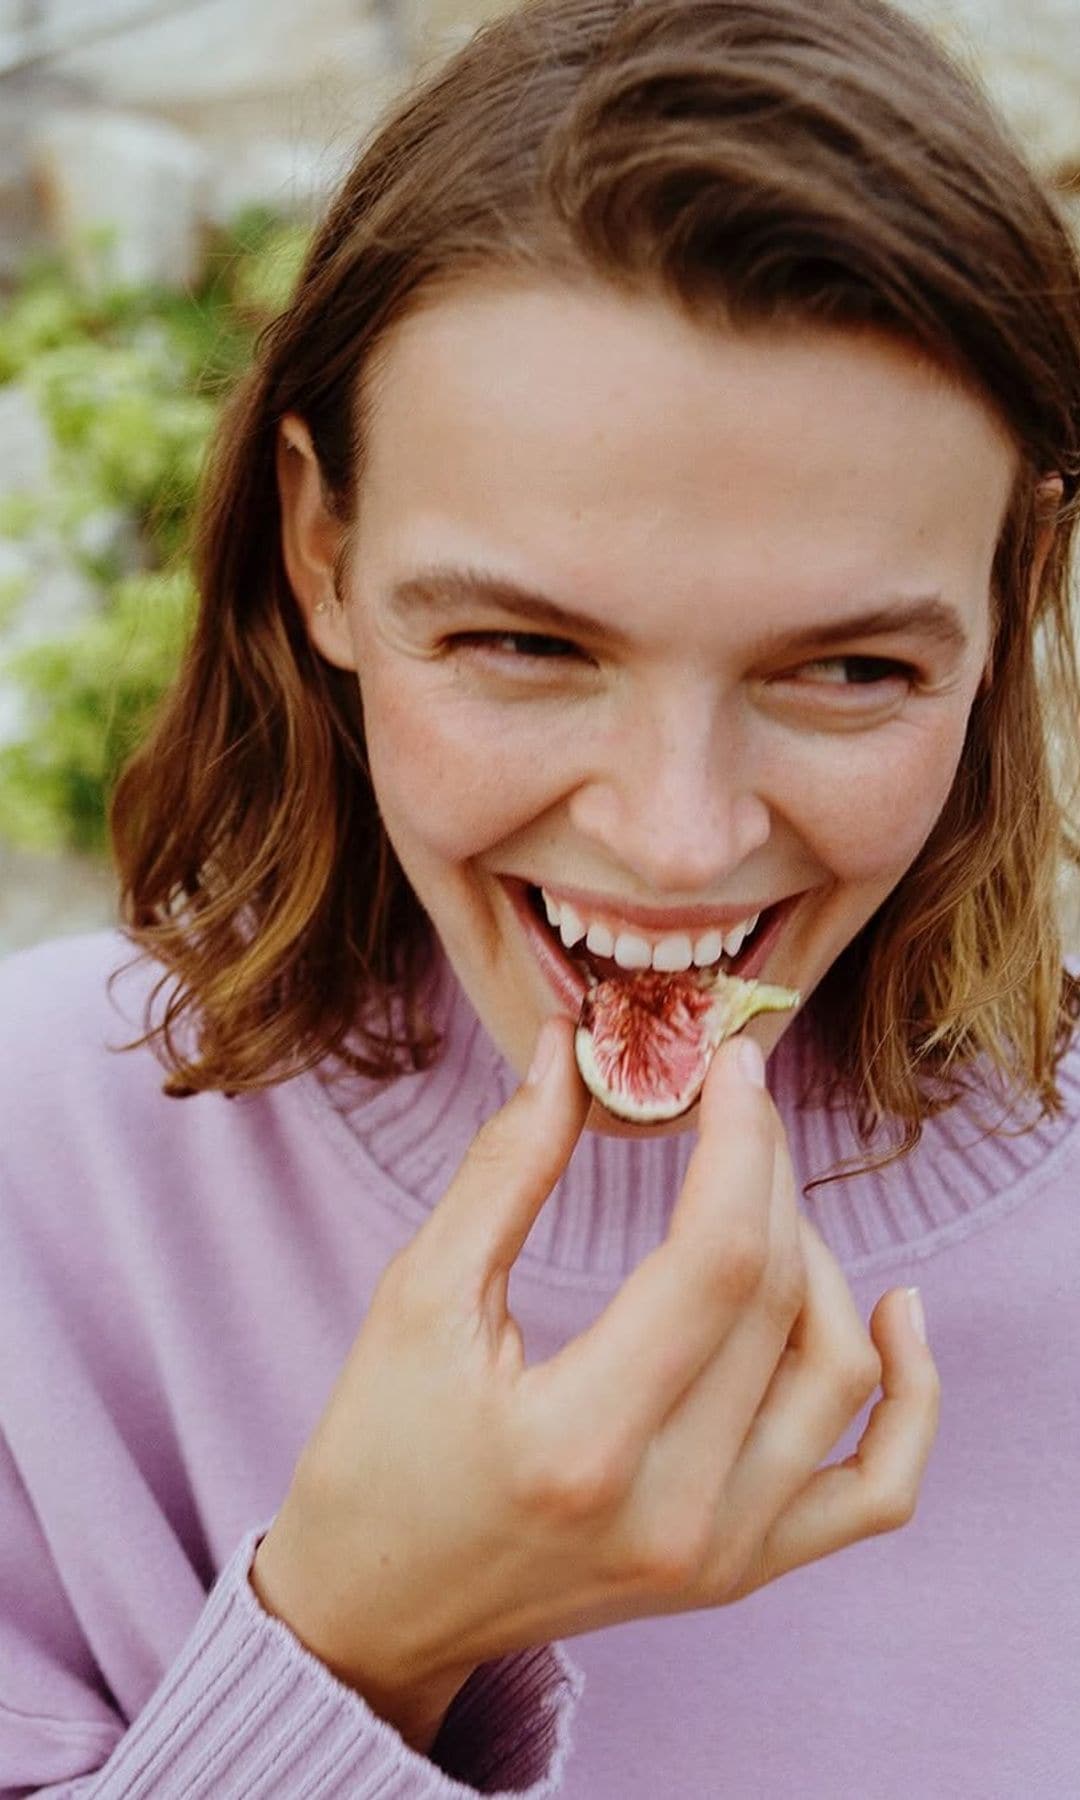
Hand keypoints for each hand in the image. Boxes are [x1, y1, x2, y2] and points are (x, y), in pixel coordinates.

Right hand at [250, 1018, 938, 1751]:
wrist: (380, 1609)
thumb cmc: (380, 1449)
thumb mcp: (418, 1297)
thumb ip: (504, 1170)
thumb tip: (570, 1052)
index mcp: (581, 1441)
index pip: (716, 1259)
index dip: (740, 1142)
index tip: (731, 1064)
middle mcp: (672, 1511)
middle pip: (778, 1298)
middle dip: (768, 1171)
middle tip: (736, 1101)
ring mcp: (721, 1553)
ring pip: (841, 1371)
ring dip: (818, 1256)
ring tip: (760, 1197)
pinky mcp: (743, 1570)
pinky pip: (878, 1486)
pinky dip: (909, 1396)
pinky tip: (894, 1310)